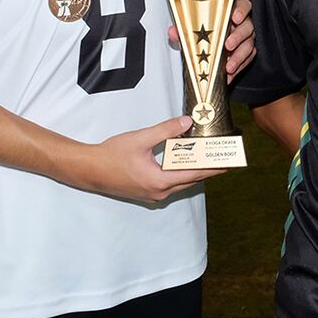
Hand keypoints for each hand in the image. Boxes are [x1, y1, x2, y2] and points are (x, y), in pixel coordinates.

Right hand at [73, 117, 225, 202]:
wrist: (88, 170)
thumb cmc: (111, 155)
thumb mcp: (141, 138)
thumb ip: (165, 130)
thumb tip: (186, 122)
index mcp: (160, 181)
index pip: (194, 174)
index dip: (213, 168)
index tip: (228, 163)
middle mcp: (159, 192)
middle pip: (190, 180)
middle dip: (207, 169)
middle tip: (222, 158)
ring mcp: (152, 195)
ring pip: (180, 183)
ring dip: (193, 171)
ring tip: (207, 158)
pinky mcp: (146, 193)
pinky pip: (170, 184)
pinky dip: (179, 174)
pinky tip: (183, 162)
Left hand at [166, 0, 255, 80]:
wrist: (205, 50)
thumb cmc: (202, 33)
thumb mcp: (190, 30)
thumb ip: (183, 30)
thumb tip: (173, 32)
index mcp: (230, 12)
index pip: (242, 5)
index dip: (241, 10)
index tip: (235, 17)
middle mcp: (241, 24)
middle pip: (247, 27)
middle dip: (238, 37)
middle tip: (228, 45)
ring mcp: (245, 39)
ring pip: (249, 45)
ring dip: (239, 57)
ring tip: (228, 66)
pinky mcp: (247, 53)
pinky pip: (247, 60)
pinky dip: (238, 68)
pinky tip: (229, 75)